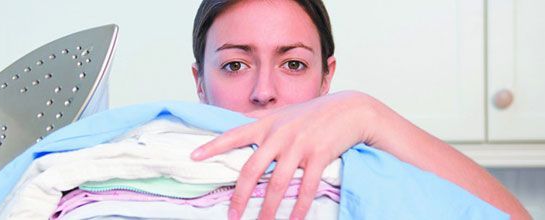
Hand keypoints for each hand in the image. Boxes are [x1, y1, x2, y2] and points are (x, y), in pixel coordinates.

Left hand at [191, 91, 377, 219]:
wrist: (350, 110)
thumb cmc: (314, 113)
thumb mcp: (283, 112)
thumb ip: (259, 119)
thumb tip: (235, 119)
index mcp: (267, 125)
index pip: (234, 135)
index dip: (212, 146)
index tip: (194, 156)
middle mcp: (279, 135)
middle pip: (252, 170)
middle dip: (240, 196)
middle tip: (231, 215)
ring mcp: (299, 145)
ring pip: (278, 184)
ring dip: (268, 208)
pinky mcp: (319, 155)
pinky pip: (306, 187)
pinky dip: (299, 206)